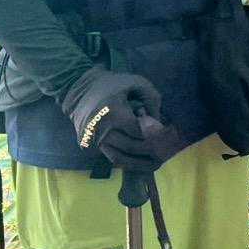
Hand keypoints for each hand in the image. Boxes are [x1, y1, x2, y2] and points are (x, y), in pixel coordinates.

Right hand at [61, 66, 182, 170]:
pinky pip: (111, 157)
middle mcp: (101, 129)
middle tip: (167, 153)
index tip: (167, 136)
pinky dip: (127, 162)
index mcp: (113, 112)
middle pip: (131, 146)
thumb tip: (160, 123)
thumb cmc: (112, 86)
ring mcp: (93, 140)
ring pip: (119, 159)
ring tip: (156, 164)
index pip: (138, 130)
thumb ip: (151, 100)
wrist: (80, 92)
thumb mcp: (136, 83)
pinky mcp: (88, 147)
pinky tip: (141, 162)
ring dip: (139, 164)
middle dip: (151, 151)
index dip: (154, 134)